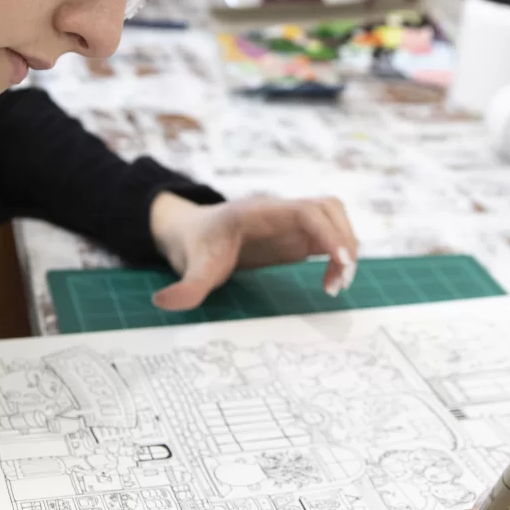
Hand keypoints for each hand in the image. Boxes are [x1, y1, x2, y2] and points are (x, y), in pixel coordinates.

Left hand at [149, 193, 358, 310]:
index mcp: (258, 212)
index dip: (329, 231)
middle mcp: (280, 211)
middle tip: (341, 281)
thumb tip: (164, 302)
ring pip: (335, 218)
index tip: (341, 261)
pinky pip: (330, 236)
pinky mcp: (297, 235)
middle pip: (329, 207)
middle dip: (344, 241)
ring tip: (335, 285)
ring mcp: (291, 222)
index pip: (305, 210)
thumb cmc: (195, 245)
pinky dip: (339, 257)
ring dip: (346, 248)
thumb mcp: (190, 267)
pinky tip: (330, 282)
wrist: (191, 233)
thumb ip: (184, 286)